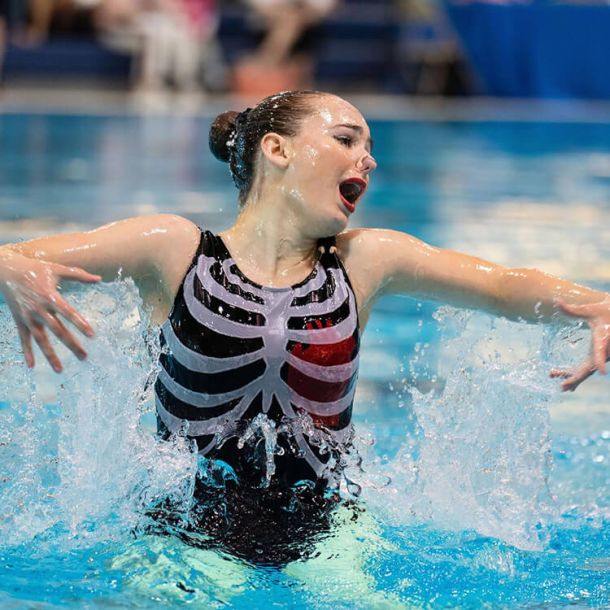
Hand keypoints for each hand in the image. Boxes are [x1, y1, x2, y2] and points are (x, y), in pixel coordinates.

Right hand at [0, 251, 100, 372]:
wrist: (6, 271)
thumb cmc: (35, 269)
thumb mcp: (57, 269)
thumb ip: (79, 275)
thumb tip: (99, 279)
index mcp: (50, 296)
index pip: (68, 312)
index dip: (80, 324)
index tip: (92, 335)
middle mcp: (39, 309)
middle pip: (57, 330)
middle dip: (71, 344)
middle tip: (84, 357)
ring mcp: (28, 317)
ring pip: (40, 339)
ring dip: (50, 355)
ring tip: (60, 370)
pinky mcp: (20, 321)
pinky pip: (23, 339)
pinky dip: (27, 352)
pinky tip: (32, 366)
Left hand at [549, 299, 609, 390]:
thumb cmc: (604, 311)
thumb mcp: (588, 309)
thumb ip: (571, 309)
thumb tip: (555, 300)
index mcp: (603, 339)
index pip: (601, 352)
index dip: (601, 361)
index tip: (603, 372)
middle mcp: (603, 351)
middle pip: (590, 368)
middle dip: (576, 378)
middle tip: (563, 386)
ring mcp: (599, 356)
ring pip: (585, 370)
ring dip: (570, 376)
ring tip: (551, 375)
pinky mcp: (595, 357)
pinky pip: (583, 368)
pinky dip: (571, 372)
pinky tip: (557, 375)